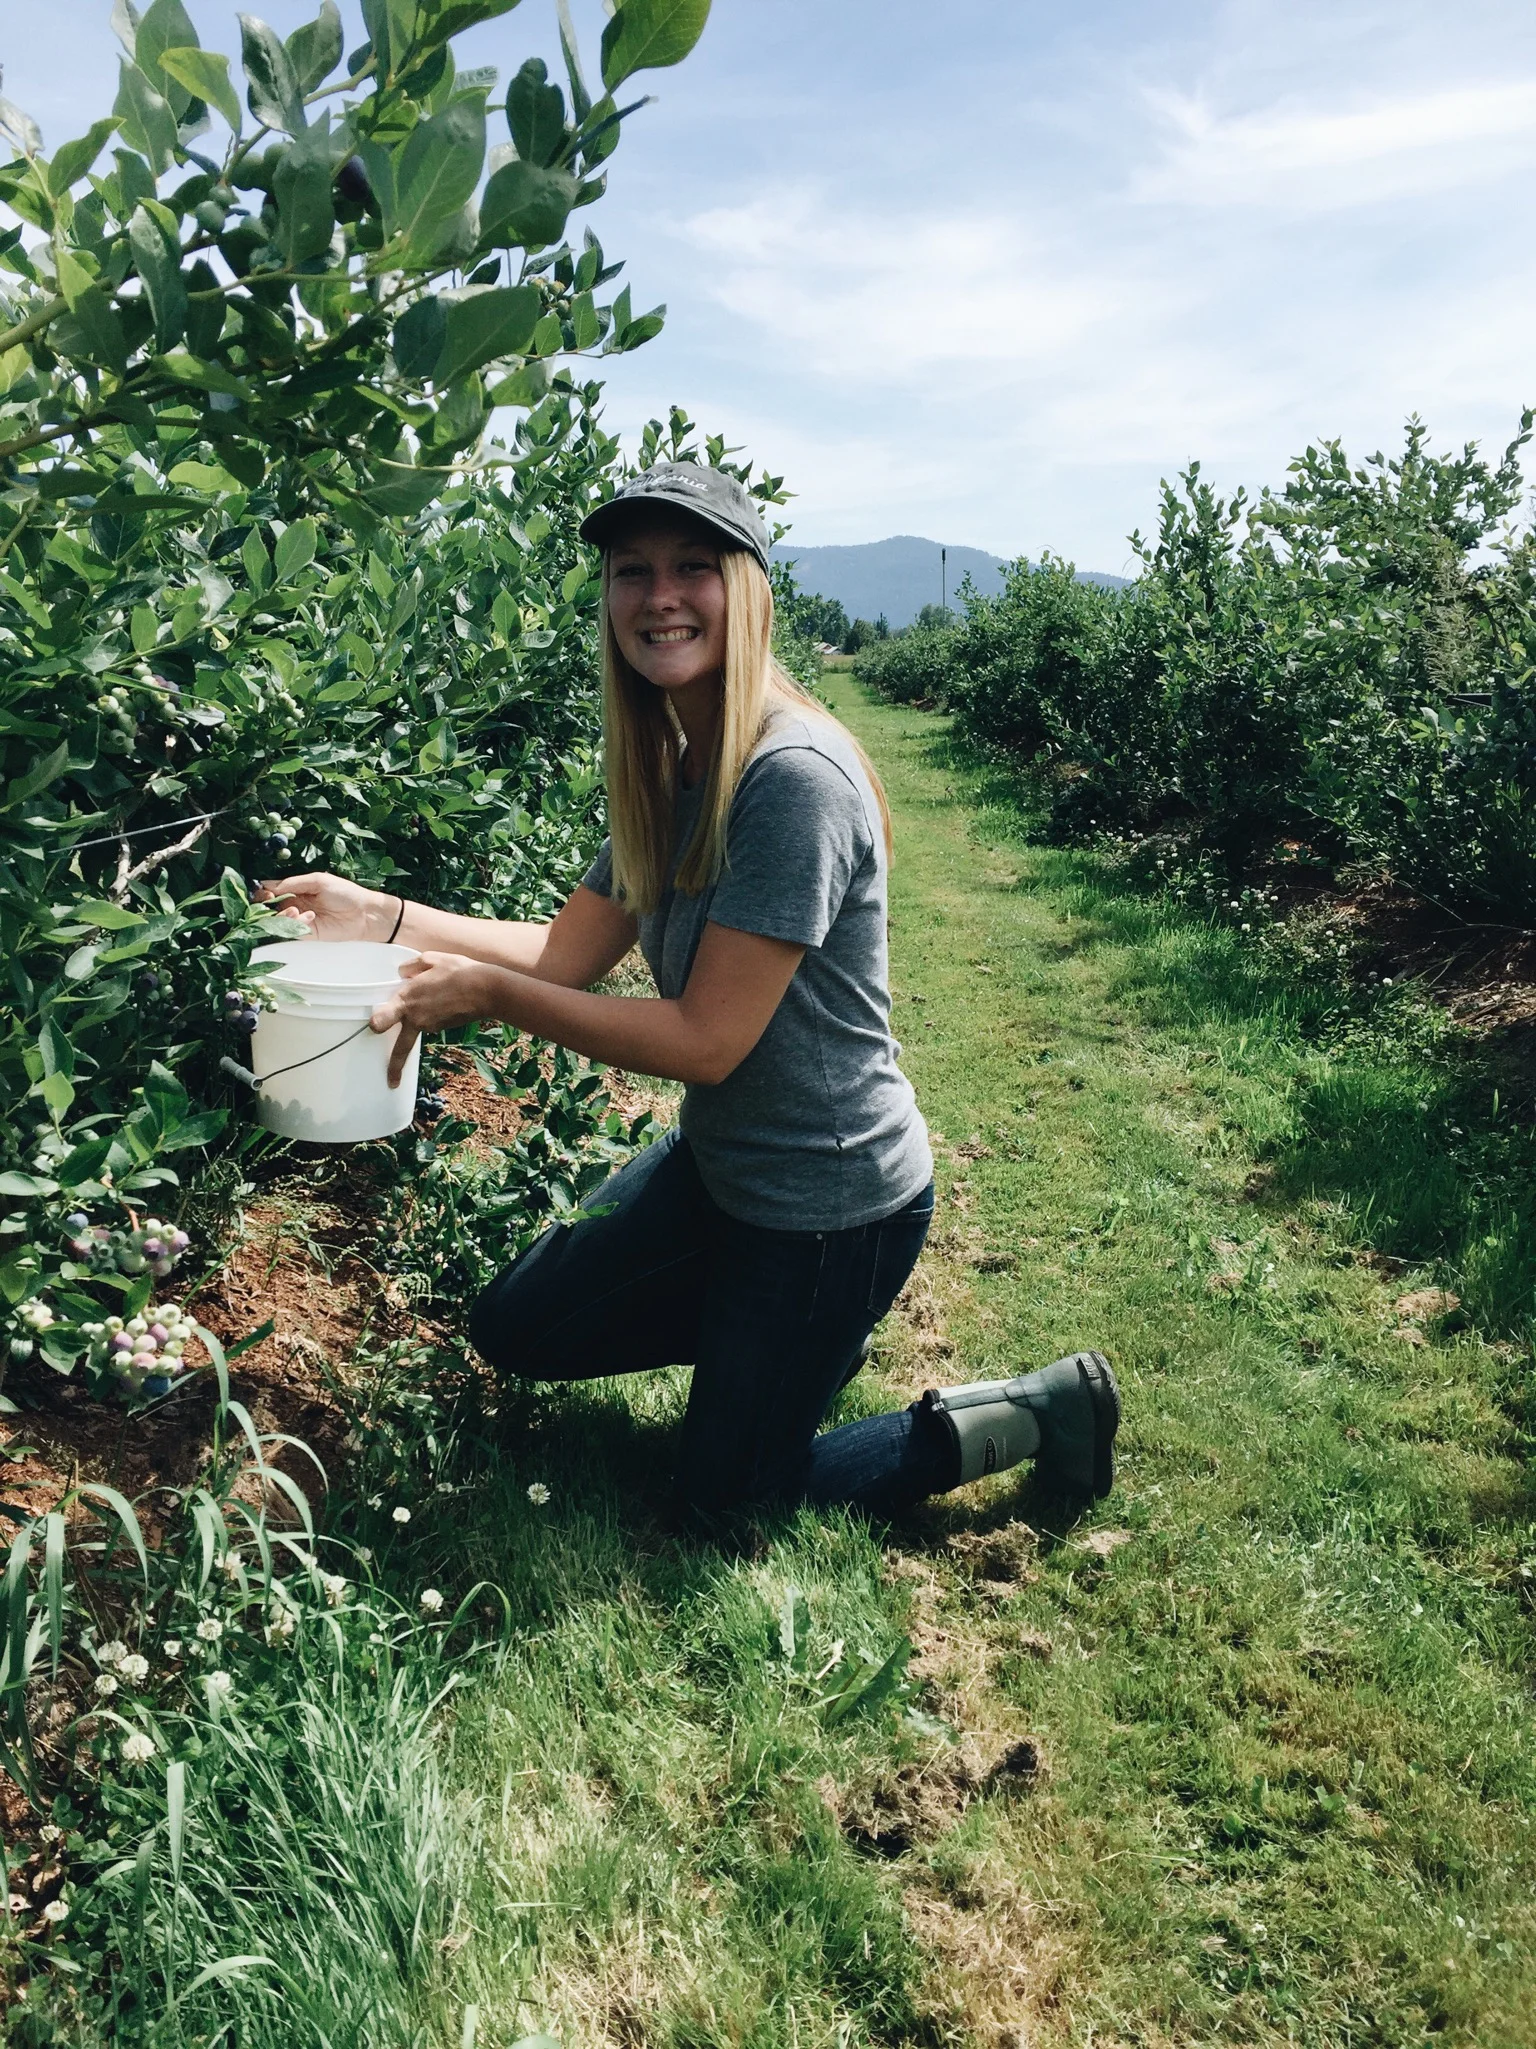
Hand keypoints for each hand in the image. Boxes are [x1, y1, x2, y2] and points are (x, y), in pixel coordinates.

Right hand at [254, 870, 390, 938]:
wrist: (364, 914)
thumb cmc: (346, 893)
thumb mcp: (318, 881)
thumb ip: (294, 883)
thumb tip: (270, 886)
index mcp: (296, 889)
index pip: (271, 889)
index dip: (263, 891)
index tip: (264, 891)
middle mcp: (294, 904)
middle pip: (268, 906)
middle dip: (265, 904)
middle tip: (269, 901)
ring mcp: (299, 919)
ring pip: (276, 919)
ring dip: (280, 914)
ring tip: (294, 910)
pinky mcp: (306, 933)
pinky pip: (290, 930)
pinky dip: (293, 924)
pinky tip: (308, 917)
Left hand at [370, 953, 498, 1087]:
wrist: (487, 991)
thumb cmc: (459, 972)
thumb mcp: (431, 959)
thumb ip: (411, 967)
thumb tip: (402, 974)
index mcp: (407, 999)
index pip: (383, 1017)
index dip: (377, 1022)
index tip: (374, 1027)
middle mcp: (416, 1018)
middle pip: (401, 1049)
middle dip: (394, 1067)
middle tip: (391, 1082)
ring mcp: (431, 1026)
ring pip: (417, 1028)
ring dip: (419, 1020)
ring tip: (435, 995)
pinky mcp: (443, 1028)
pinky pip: (430, 1022)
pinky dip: (432, 1014)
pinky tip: (443, 998)